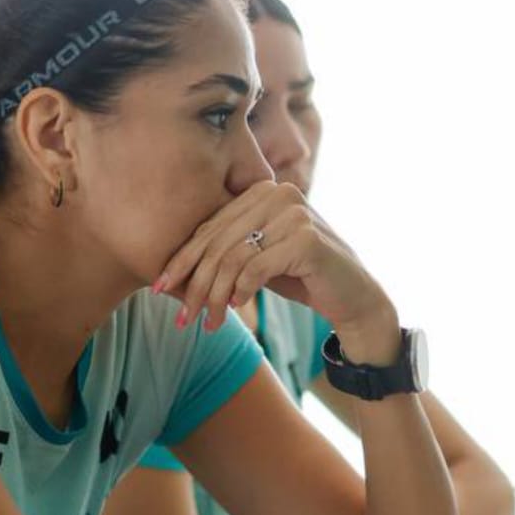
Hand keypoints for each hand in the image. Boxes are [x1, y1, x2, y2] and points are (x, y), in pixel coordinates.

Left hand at [154, 181, 398, 363]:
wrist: (354, 297)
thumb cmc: (301, 277)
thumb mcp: (257, 259)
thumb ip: (225, 253)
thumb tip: (172, 271)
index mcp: (261, 190)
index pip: (210, 227)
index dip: (182, 260)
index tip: (159, 288)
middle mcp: (277, 193)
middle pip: (218, 243)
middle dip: (195, 285)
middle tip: (182, 318)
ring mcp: (294, 213)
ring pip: (233, 259)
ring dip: (215, 297)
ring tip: (208, 323)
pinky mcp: (306, 239)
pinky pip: (256, 269)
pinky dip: (241, 291)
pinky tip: (237, 308)